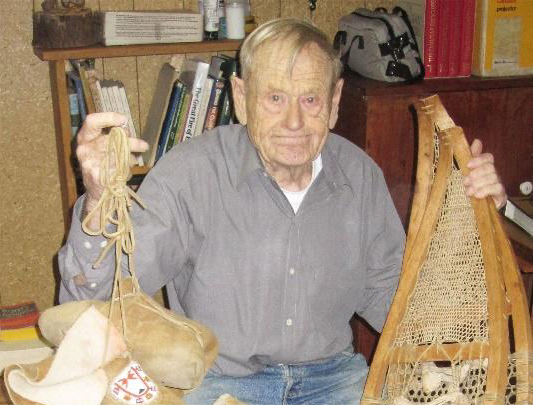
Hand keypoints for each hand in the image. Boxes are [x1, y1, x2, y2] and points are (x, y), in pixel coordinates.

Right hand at [76, 112, 147, 228]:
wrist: (97, 193)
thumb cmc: (103, 166)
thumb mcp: (103, 149)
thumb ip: (113, 137)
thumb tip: (126, 129)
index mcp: (84, 139)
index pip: (92, 121)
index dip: (109, 117)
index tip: (124, 120)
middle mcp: (84, 150)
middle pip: (111, 138)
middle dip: (131, 142)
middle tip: (142, 145)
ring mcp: (89, 164)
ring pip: (118, 154)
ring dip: (131, 158)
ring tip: (134, 161)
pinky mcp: (97, 177)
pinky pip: (120, 169)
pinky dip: (127, 171)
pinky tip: (126, 173)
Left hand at [463, 139, 506, 208]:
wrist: (476, 207)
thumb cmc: (472, 188)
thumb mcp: (467, 173)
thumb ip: (471, 158)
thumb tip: (477, 141)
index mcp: (486, 167)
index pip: (488, 158)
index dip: (479, 159)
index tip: (468, 165)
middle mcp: (494, 174)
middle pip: (490, 168)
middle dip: (476, 174)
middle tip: (465, 181)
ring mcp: (498, 184)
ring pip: (492, 178)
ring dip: (478, 184)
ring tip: (468, 191)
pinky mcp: (501, 194)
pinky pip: (497, 188)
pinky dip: (485, 191)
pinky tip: (477, 195)